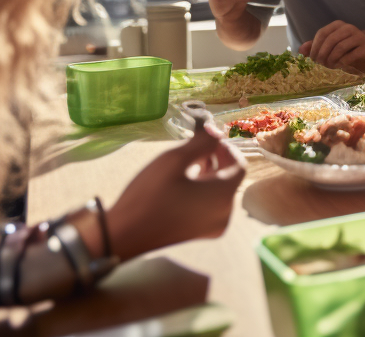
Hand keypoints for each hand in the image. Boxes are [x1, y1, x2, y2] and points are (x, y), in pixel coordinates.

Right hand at [105, 121, 244, 260]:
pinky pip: (212, 205)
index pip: (239, 165)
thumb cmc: (149, 195)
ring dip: (211, 173)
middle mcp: (225, 213)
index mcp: (223, 196)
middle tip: (197, 146)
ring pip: (222, 192)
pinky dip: (205, 190)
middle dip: (218, 159)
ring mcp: (214, 226)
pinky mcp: (201, 233)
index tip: (207, 138)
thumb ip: (201, 142)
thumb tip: (216, 130)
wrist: (125, 235)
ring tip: (190, 161)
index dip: (226, 148)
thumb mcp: (173, 160)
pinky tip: (186, 182)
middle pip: (231, 178)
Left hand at [300, 21, 364, 71]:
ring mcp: (358, 37)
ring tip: (329, 66)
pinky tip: (339, 66)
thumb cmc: (346, 45)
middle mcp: (348, 28)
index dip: (315, 47)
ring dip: (331, 60)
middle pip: (330, 41)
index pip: (322, 33)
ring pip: (340, 48)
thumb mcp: (330, 43)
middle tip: (320, 64)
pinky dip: (342, 63)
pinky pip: (350, 56)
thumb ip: (315, 45)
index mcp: (337, 25)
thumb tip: (300, 50)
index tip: (312, 58)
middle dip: (322, 54)